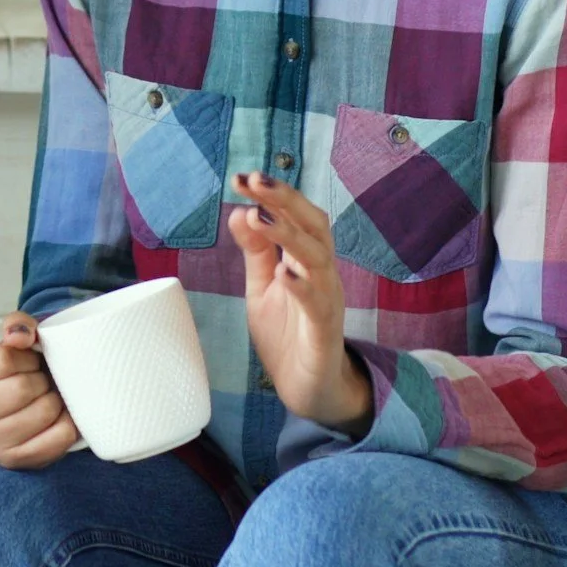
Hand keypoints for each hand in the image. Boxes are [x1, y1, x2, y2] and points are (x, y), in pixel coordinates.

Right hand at [0, 312, 81, 469]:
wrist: (10, 412)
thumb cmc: (10, 374)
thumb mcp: (7, 343)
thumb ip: (16, 326)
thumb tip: (22, 336)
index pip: (4, 359)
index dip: (27, 357)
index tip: (29, 362)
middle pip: (22, 388)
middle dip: (41, 379)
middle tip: (41, 380)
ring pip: (42, 413)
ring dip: (54, 400)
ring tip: (47, 397)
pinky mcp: (10, 461)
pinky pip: (57, 439)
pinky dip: (67, 424)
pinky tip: (58, 417)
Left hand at [227, 171, 373, 434]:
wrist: (309, 388)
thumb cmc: (288, 334)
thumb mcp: (263, 288)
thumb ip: (255, 253)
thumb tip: (239, 211)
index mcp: (306, 259)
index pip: (294, 216)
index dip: (272, 195)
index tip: (240, 178)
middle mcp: (322, 272)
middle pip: (313, 225)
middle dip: (285, 199)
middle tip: (255, 180)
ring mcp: (327, 299)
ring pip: (318, 257)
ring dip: (289, 233)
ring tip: (261, 215)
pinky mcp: (325, 329)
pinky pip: (317, 303)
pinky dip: (301, 285)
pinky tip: (283, 272)